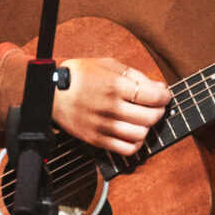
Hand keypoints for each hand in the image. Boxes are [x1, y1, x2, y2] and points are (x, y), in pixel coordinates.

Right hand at [51, 56, 169, 156]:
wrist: (49, 93)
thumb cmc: (79, 76)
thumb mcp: (107, 65)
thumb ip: (134, 75)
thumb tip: (159, 88)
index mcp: (114, 85)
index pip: (153, 96)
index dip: (165, 96)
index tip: (164, 95)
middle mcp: (110, 107)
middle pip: (150, 117)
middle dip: (159, 111)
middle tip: (155, 107)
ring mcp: (103, 126)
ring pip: (140, 135)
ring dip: (147, 127)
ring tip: (143, 120)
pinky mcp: (96, 140)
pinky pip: (126, 150)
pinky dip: (136, 144)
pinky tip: (133, 134)